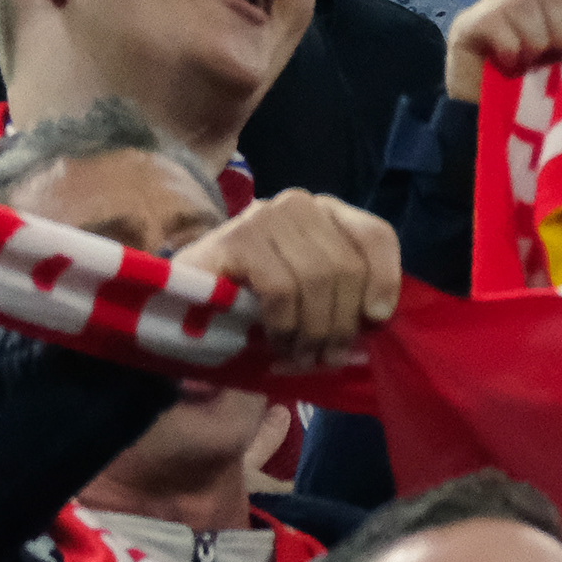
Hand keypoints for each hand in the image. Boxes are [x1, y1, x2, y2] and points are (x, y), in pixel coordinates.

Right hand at [171, 188, 401, 370]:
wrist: (176, 305)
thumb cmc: (250, 302)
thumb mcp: (308, 294)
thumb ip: (343, 297)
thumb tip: (376, 320)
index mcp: (325, 212)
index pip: (375, 234)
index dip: (384, 279)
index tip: (376, 319)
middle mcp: (299, 204)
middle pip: (347, 265)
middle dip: (341, 322)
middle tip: (326, 358)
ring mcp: (265, 216)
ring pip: (317, 278)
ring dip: (313, 330)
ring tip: (301, 357)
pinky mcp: (236, 239)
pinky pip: (282, 289)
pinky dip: (285, 324)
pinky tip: (275, 342)